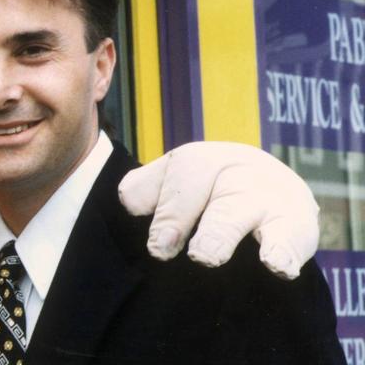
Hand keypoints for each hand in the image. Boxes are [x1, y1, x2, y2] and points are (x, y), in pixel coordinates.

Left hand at [118, 142, 318, 279]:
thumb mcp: (178, 181)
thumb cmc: (210, 190)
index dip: (168, 210)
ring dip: (220, 234)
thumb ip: (147, 189)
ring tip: (205, 256)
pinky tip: (278, 266)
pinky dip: (285, 251)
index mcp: (206, 160)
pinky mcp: (297, 225)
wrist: (272, 191)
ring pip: (242, 213)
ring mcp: (270, 197)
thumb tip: (129, 202)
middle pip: (210, 191)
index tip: (158, 247)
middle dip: (186, 220)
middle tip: (169, 250)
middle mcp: (239, 171)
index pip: (184, 173)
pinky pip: (292, 237)